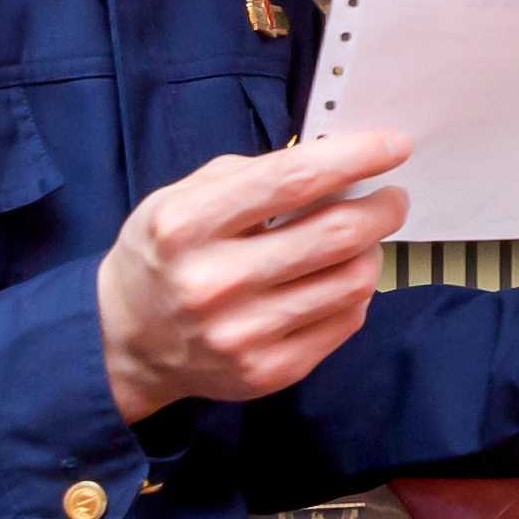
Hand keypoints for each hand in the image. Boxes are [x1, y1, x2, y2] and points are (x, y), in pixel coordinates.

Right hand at [100, 133, 410, 425]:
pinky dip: (356, 291)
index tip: (394, 146)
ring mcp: (242, 334)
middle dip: (382, 208)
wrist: (124, 342)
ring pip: (353, 280)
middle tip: (391, 198)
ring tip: (362, 239)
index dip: (356, 157)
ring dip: (373, 250)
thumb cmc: (163, 257)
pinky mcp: (267, 372)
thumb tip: (333, 161)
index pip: (293, 180)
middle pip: (337, 233)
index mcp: (187, 225)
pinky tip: (338, 277)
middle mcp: (213, 282)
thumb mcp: (179, 198)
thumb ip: (251, 175)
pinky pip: (346, 321)